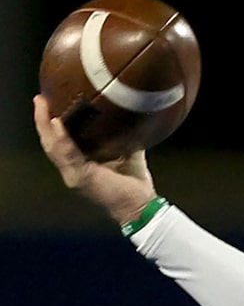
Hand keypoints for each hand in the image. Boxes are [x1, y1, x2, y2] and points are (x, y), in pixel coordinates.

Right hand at [33, 95, 155, 225]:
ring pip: (53, 147)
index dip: (49, 122)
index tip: (46, 101)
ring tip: (42, 105)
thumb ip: (118, 134)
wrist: (141, 207)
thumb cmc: (133, 182)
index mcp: (79, 162)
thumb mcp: (124, 151)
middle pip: (49, 141)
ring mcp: (74, 175)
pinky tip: (57, 124)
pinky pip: (68, 155)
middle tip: (39, 99)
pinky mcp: (81, 179)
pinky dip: (62, 139)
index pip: (58, 140)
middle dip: (41, 119)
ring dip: (45, 125)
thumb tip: (124, 110)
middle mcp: (72, 169)